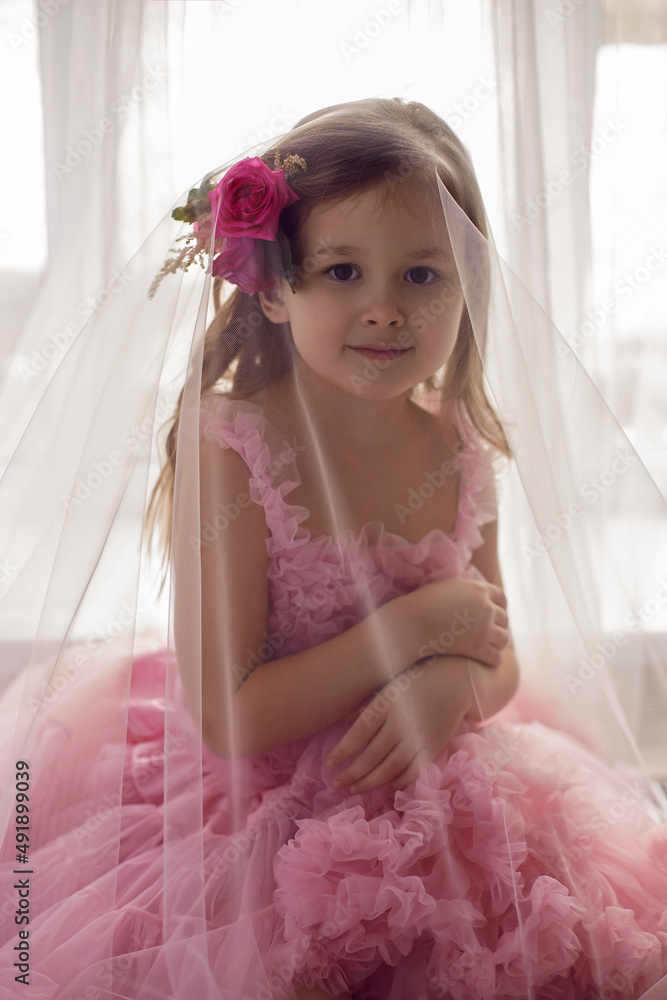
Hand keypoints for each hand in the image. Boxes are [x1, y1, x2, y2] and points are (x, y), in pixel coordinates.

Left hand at [326, 657, 471, 793]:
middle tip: (336, 784)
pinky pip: (414, 770)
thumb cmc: (418, 680)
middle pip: (372, 754)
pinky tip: (386, 786)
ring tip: (354, 789)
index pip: (360, 732)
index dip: (343, 750)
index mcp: (388, 703)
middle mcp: (401, 722)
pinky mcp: (433, 747)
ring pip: (391, 766)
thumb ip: (368, 704)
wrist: (457, 681)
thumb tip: (344, 720)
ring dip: (370, 781)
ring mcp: (418, 737)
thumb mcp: (390, 685)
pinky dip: (399, 781)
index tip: (330, 764)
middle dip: (352, 772)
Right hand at [403, 577, 508, 667]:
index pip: (502, 598)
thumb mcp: (447, 586)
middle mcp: (487, 608)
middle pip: (504, 619)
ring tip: (489, 648)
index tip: (494, 614)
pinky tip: (486, 661)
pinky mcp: (479, 649)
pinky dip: (492, 660)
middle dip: (498, 626)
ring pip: (503, 639)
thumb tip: (471, 590)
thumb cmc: (423, 603)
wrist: (412, 623)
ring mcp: (485, 629)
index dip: (499, 607)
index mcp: (479, 590)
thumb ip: (465, 588)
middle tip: (490, 633)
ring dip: (497, 644)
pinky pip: (495, 658)